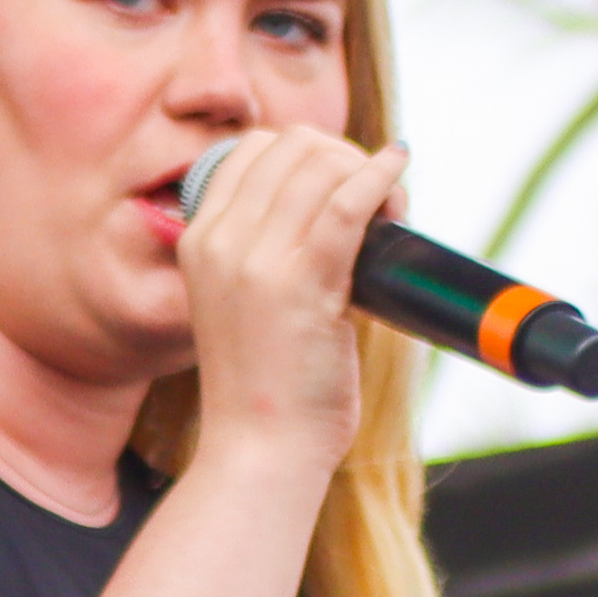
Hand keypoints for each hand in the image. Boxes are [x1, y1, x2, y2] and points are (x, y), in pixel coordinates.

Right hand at [169, 123, 399, 473]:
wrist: (259, 450)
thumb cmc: (266, 386)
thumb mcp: (240, 302)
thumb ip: (266, 254)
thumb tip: (335, 208)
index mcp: (198, 240)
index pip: (251, 149)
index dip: (307, 151)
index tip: (341, 181)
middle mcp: (220, 242)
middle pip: (290, 146)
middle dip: (342, 155)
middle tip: (375, 194)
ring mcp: (256, 262)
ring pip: (321, 167)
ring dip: (369, 171)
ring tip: (394, 206)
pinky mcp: (301, 287)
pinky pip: (345, 205)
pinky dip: (380, 178)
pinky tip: (398, 171)